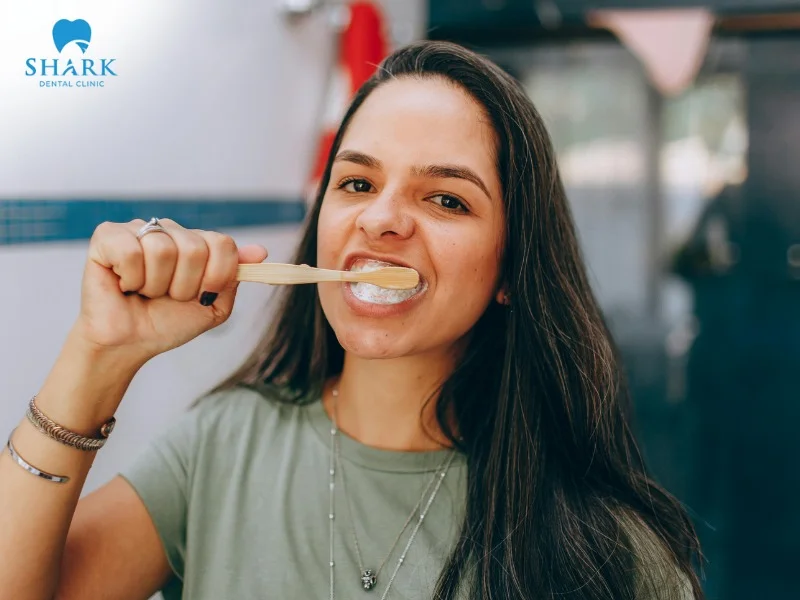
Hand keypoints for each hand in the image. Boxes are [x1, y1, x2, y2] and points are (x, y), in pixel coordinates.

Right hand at [72, 218, 267, 365]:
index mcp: (195, 242)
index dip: (216, 275)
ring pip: (163, 249)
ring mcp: (137, 230)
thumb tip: (261, 252)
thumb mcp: (213, 305)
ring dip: (157, 284)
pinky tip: (125, 284)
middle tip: (167, 296)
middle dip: (185, 285)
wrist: (130, 343)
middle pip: (195, 247)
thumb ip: (234, 277)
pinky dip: (132, 278)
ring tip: (145, 291)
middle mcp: (168, 230)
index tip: (202, 295)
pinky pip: (131, 251)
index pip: (222, 243)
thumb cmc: (168, 322)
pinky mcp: (107, 236)